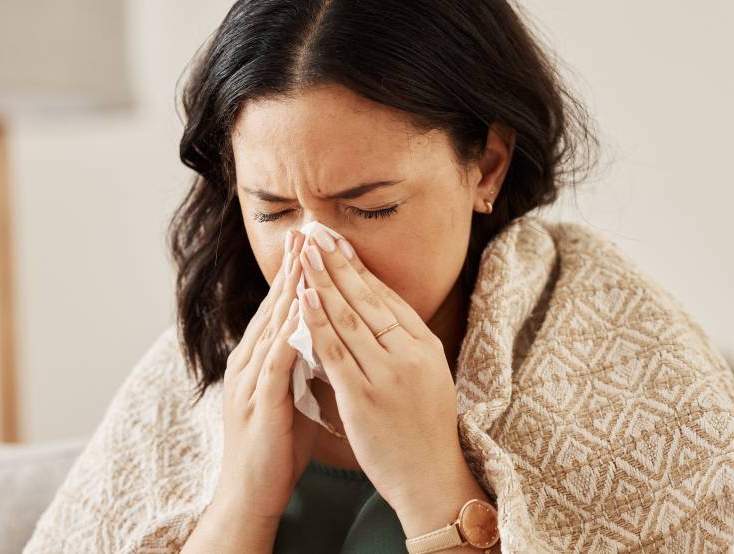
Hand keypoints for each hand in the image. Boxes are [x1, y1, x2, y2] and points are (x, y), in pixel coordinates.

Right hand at [213, 230, 318, 522]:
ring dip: (291, 289)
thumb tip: (322, 337)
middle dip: (293, 267)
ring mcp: (251, 379)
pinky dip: (290, 331)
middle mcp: (250, 361)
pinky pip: (276, 359)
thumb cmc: (276, 444)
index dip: (296, 274)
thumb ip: (302, 363)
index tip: (312, 242)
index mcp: (260, 359)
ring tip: (307, 256)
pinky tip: (304, 309)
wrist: (251, 491)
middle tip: (307, 230)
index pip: (280, 307)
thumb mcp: (291, 394)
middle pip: (274, 306)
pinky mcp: (260, 401)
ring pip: (273, 325)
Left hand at [295, 229, 464, 516]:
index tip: (337, 241)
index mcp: (424, 345)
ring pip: (349, 317)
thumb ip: (401, 345)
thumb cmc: (424, 430)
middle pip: (367, 298)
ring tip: (304, 253)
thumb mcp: (426, 377)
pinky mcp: (365, 396)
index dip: (358, 266)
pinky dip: (317, 322)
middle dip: (338, 262)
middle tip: (316, 232)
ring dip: (323, 281)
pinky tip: (302, 298)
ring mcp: (388, 373)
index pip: (386, 296)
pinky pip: (336, 351)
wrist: (430, 478)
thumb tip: (372, 314)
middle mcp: (409, 353)